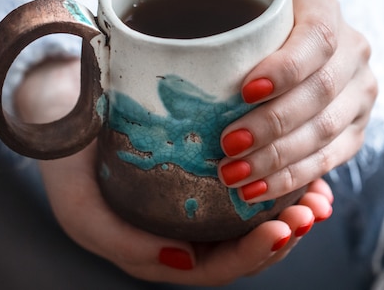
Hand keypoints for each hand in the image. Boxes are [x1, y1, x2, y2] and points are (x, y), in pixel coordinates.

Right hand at [15, 58, 333, 284]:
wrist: (64, 116)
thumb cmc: (69, 165)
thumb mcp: (81, 208)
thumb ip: (121, 242)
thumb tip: (183, 260)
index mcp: (160, 251)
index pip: (215, 268)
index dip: (252, 255)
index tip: (282, 226)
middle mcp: (185, 234)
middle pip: (244, 249)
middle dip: (283, 236)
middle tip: (311, 210)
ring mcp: (198, 206)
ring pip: (253, 221)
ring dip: (290, 213)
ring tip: (319, 195)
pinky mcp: (206, 175)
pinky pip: (249, 187)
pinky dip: (280, 183)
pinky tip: (305, 169)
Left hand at [218, 0, 376, 202]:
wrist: (294, 52)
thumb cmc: (255, 36)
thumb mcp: (244, 20)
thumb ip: (222, 35)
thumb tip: (154, 58)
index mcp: (325, 12)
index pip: (317, 39)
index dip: (286, 68)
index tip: (245, 92)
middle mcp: (354, 52)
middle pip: (320, 90)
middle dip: (271, 124)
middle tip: (227, 146)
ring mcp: (361, 93)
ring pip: (325, 130)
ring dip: (276, 158)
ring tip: (234, 175)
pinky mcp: (357, 129)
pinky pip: (330, 159)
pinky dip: (291, 178)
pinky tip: (258, 189)